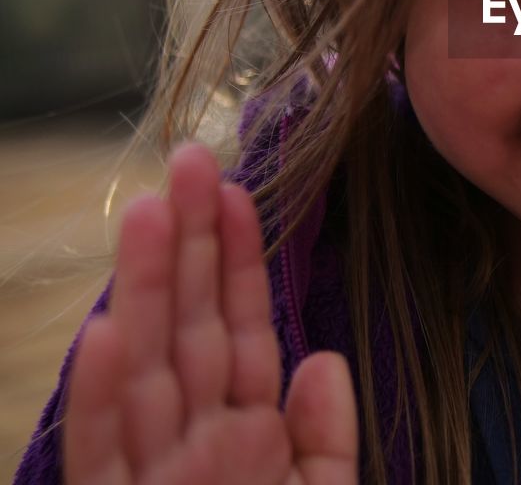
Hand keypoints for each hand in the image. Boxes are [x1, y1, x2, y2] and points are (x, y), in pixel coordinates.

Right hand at [63, 143, 357, 484]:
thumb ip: (327, 439)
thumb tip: (324, 361)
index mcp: (246, 434)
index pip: (241, 329)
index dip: (238, 260)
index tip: (239, 195)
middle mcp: (194, 441)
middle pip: (189, 326)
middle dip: (189, 243)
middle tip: (190, 160)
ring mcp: (153, 475)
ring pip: (143, 367)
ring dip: (144, 291)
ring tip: (149, 212)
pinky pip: (102, 449)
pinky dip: (100, 395)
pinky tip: (105, 331)